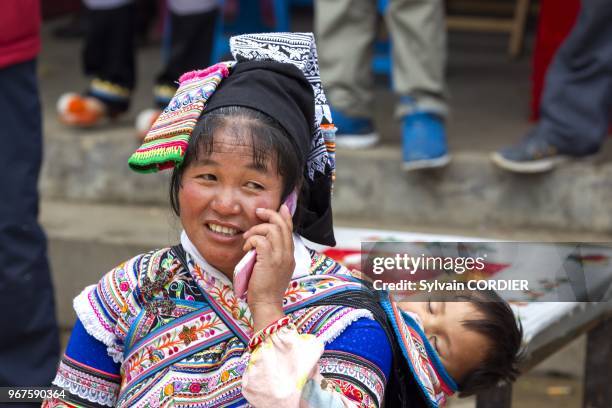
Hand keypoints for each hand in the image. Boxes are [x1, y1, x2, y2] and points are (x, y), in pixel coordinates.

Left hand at [242, 204, 294, 329]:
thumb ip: (272, 256)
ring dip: (256, 230)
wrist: (266, 305)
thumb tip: (261, 243)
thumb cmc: (265, 291)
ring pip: (272, 229)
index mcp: (289, 256)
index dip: (285, 216)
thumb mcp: (273, 270)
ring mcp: (280, 257)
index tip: (280, 207)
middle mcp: (287, 254)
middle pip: (282, 225)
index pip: (290, 230)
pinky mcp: (269, 260)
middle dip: (269, 215)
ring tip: (248, 239)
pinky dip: (251, 241)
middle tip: (258, 213)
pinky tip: (246, 249)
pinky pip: (260, 240)